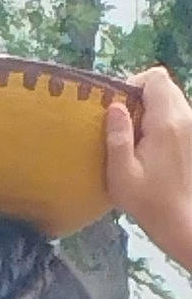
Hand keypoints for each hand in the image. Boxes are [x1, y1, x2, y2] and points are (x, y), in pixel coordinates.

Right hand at [107, 67, 191, 265]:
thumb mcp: (122, 176)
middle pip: (165, 86)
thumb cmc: (148, 202)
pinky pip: (177, 116)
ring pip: (172, 100)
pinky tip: (150, 147)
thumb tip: (114, 108)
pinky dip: (161, 122)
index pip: (155, 78)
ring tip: (136, 138)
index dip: (135, 83)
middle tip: (124, 124)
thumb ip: (118, 139)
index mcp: (166, 122)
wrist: (182, 219)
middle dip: (142, 97)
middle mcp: (184, 117)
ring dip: (152, 111)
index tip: (119, 106)